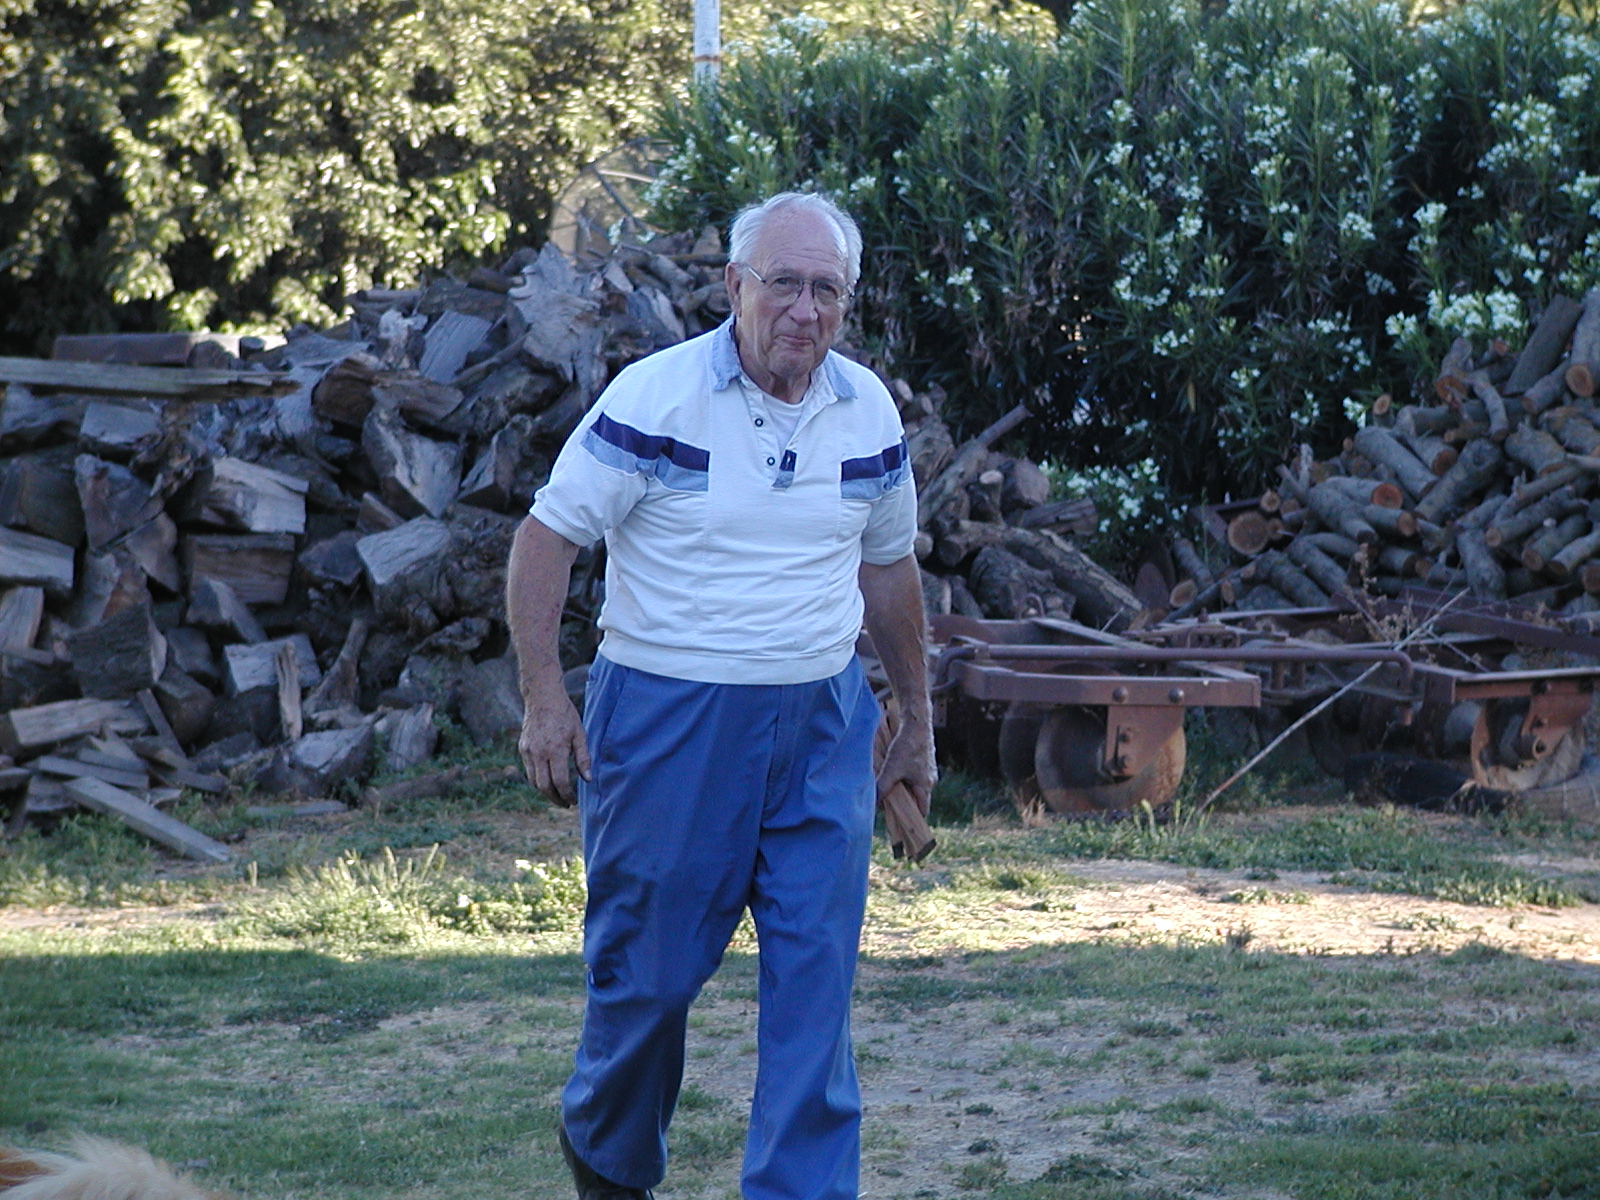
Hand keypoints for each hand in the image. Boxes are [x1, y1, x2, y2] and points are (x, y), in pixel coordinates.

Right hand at [517, 678, 590, 806]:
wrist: (542, 697)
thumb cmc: (565, 714)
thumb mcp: (580, 734)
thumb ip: (583, 758)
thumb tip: (588, 779)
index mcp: (556, 750)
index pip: (560, 782)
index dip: (567, 795)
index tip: (574, 801)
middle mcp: (539, 753)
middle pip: (544, 786)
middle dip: (555, 799)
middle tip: (565, 804)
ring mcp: (528, 751)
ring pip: (534, 781)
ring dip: (545, 791)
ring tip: (557, 795)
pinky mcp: (523, 748)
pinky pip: (529, 771)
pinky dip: (538, 779)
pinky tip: (548, 780)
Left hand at [875, 718, 936, 816]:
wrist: (917, 724)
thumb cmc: (907, 747)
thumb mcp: (892, 769)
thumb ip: (883, 786)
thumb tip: (874, 801)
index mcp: (926, 786)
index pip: (922, 810)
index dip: (912, 818)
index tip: (901, 822)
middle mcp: (930, 780)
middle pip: (917, 798)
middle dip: (903, 802)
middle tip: (888, 803)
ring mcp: (928, 770)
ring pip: (915, 786)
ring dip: (903, 788)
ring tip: (889, 785)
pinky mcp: (924, 761)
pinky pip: (915, 775)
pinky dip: (905, 777)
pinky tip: (894, 770)